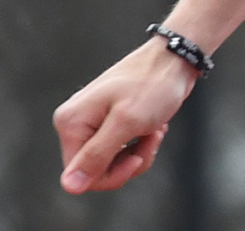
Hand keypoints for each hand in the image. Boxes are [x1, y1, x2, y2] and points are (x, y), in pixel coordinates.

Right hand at [52, 37, 196, 192]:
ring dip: (140, 152)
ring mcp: (93, 123)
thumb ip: (97, 156)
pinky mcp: (110, 123)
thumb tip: (69, 186)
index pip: (79, 175)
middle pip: (97, 170)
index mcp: (71, 123)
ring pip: (113, 162)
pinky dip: (142, 143)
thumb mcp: (127, 122)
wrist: (175, 59)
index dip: (112, 175)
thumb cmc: (153, 84)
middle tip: (151, 139)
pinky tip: (155, 126)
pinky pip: (122, 150)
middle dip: (130, 161)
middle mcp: (76, 123)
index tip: (139, 157)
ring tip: (155, 129)